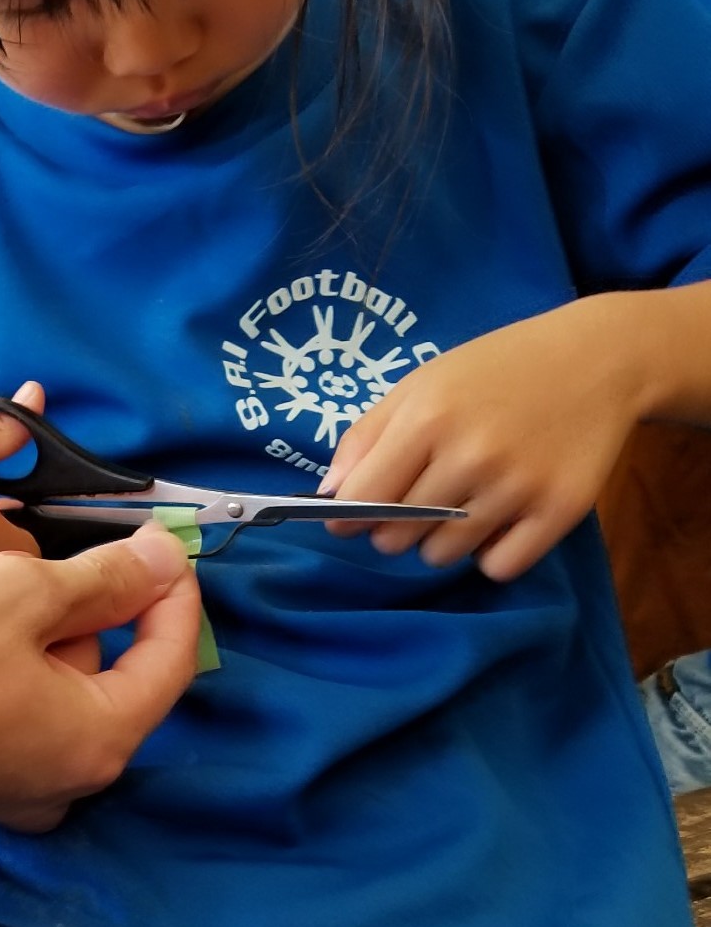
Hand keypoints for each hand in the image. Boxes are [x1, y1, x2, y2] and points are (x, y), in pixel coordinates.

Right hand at [0, 526, 202, 830]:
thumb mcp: (18, 590)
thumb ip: (104, 579)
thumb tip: (163, 563)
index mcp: (99, 740)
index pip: (171, 658)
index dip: (173, 589)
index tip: (158, 540)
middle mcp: (69, 780)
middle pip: (115, 678)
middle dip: (103, 608)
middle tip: (79, 543)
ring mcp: (16, 789)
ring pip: (61, 692)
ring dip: (49, 632)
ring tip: (8, 576)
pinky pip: (15, 713)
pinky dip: (10, 665)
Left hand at [321, 299, 652, 579]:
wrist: (598, 359)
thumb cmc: (496, 370)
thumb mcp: (422, 383)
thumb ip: (368, 436)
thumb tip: (328, 496)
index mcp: (428, 419)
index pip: (361, 500)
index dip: (347, 517)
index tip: (351, 517)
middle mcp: (472, 455)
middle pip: (397, 537)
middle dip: (394, 529)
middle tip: (418, 502)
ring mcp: (518, 486)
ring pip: (443, 556)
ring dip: (441, 541)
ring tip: (463, 502)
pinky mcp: (559, 511)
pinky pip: (499, 567)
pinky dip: (492, 554)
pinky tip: (499, 520)